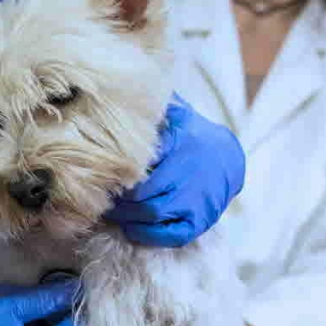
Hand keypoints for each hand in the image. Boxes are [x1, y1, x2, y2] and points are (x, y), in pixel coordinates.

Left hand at [104, 94, 244, 246]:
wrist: (225, 157)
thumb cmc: (187, 134)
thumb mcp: (174, 114)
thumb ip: (153, 108)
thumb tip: (122, 91)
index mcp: (181, 143)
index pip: (143, 162)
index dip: (119, 172)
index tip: (101, 173)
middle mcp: (190, 172)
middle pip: (144, 192)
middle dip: (119, 198)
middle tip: (100, 196)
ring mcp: (197, 199)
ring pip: (154, 214)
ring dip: (128, 216)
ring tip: (113, 210)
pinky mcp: (200, 220)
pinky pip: (173, 234)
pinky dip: (149, 235)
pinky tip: (133, 227)